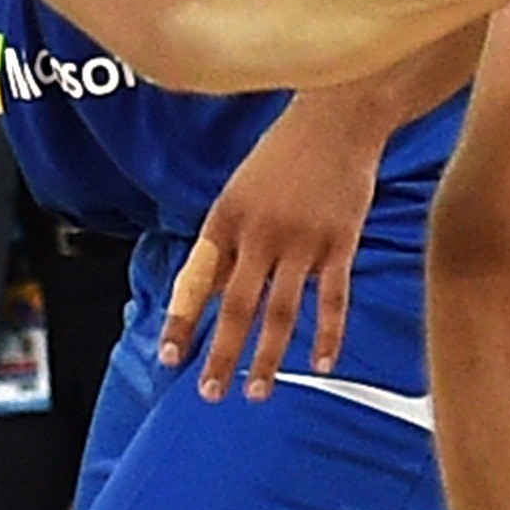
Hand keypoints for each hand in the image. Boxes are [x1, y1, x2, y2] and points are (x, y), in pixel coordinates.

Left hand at [162, 97, 377, 400]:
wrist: (339, 115)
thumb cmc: (285, 151)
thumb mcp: (241, 189)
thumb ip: (227, 241)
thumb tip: (209, 292)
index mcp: (227, 217)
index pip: (197, 280)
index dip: (182, 321)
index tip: (168, 357)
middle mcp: (261, 233)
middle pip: (237, 307)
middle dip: (221, 355)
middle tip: (209, 394)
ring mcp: (303, 240)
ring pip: (282, 312)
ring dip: (267, 359)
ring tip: (256, 393)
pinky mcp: (340, 242)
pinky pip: (333, 299)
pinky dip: (328, 335)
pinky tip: (321, 365)